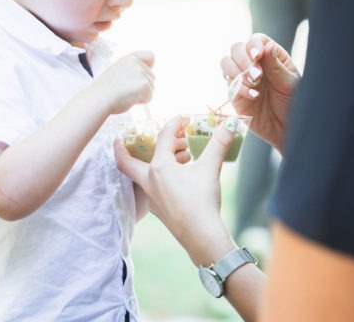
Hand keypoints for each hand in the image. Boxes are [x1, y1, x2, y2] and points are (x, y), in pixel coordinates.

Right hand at [96, 50, 154, 113]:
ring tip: (125, 94)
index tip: (140, 76)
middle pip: (152, 77)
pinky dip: (141, 102)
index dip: (149, 67)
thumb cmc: (105, 90)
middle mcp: (137, 63)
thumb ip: (132, 70)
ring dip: (141, 94)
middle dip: (143, 86)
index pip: (151, 56)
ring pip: (151, 88)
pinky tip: (128, 99)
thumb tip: (146, 78)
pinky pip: (149, 97)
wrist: (98, 98)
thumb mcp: (118, 71)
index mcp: (130, 58)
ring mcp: (141, 73)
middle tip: (126, 90)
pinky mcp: (144, 85)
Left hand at [114, 116, 237, 265]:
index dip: (174, 123)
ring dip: (155, 161)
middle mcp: (149, 182)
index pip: (163, 137)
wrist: (201, 237)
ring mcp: (152, 198)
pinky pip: (153, 188)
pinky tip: (181, 177)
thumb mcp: (211, 168)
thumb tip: (231, 123)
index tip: (185, 118)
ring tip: (181, 155)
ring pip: (144, 175)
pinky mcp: (160, 210)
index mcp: (159, 168)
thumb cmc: (202, 201)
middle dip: (122, 148)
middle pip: (126, 162)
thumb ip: (219, 143)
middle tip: (123, 137)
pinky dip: (162, 178)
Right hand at [220, 33, 298, 153]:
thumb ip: (276, 66)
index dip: (253, 45)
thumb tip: (267, 45)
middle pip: (237, 48)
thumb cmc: (293, 104)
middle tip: (257, 76)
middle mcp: (254, 64)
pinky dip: (238, 87)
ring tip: (254, 85)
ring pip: (226, 62)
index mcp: (271, 56)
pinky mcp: (234, 92)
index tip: (257, 56)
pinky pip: (228, 83)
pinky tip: (253, 96)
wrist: (286, 129)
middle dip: (243, 60)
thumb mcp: (289, 84)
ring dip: (237, 71)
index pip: (256, 40)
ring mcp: (242, 77)